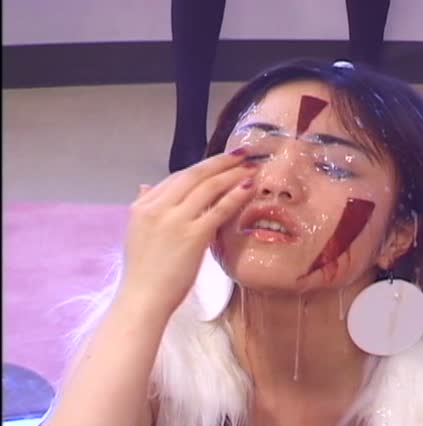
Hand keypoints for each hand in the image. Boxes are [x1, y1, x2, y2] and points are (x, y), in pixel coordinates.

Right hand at [118, 150, 256, 315]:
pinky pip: (219, 209)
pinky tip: (249, 187)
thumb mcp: (137, 233)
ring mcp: (175, 221)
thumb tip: (145, 185)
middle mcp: (157, 208)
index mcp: (143, 206)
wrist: (142, 300)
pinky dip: (236, 196)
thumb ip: (144, 206)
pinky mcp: (192, 236)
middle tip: (242, 154)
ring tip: (251, 168)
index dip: (202, 167)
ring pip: (209, 188)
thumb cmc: (143, 273)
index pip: (176, 178)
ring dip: (232, 175)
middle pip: (194, 175)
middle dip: (220, 162)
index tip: (221, 162)